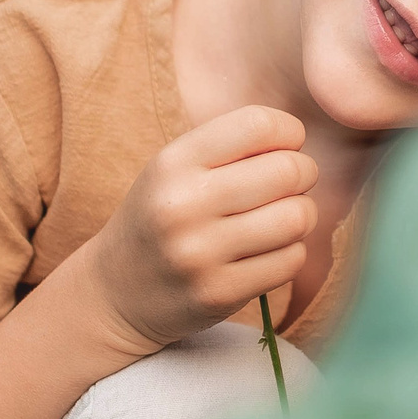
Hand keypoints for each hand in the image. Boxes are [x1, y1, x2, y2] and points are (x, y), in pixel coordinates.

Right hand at [69, 106, 316, 358]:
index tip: (285, 147)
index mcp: (173, 162)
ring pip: (296, 218)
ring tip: (281, 218)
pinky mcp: (219, 293)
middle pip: (287, 171)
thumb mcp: (174, 170)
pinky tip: (267, 252)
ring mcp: (200, 254)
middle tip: (289, 186)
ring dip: (301, 216)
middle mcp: (183, 204)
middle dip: (302, 174)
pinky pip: (290, 261)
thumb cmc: (160, 218)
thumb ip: (230, 147)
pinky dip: (290, 253)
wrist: (115, 292)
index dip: (289, 132)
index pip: (259, 125)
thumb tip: (298, 141)